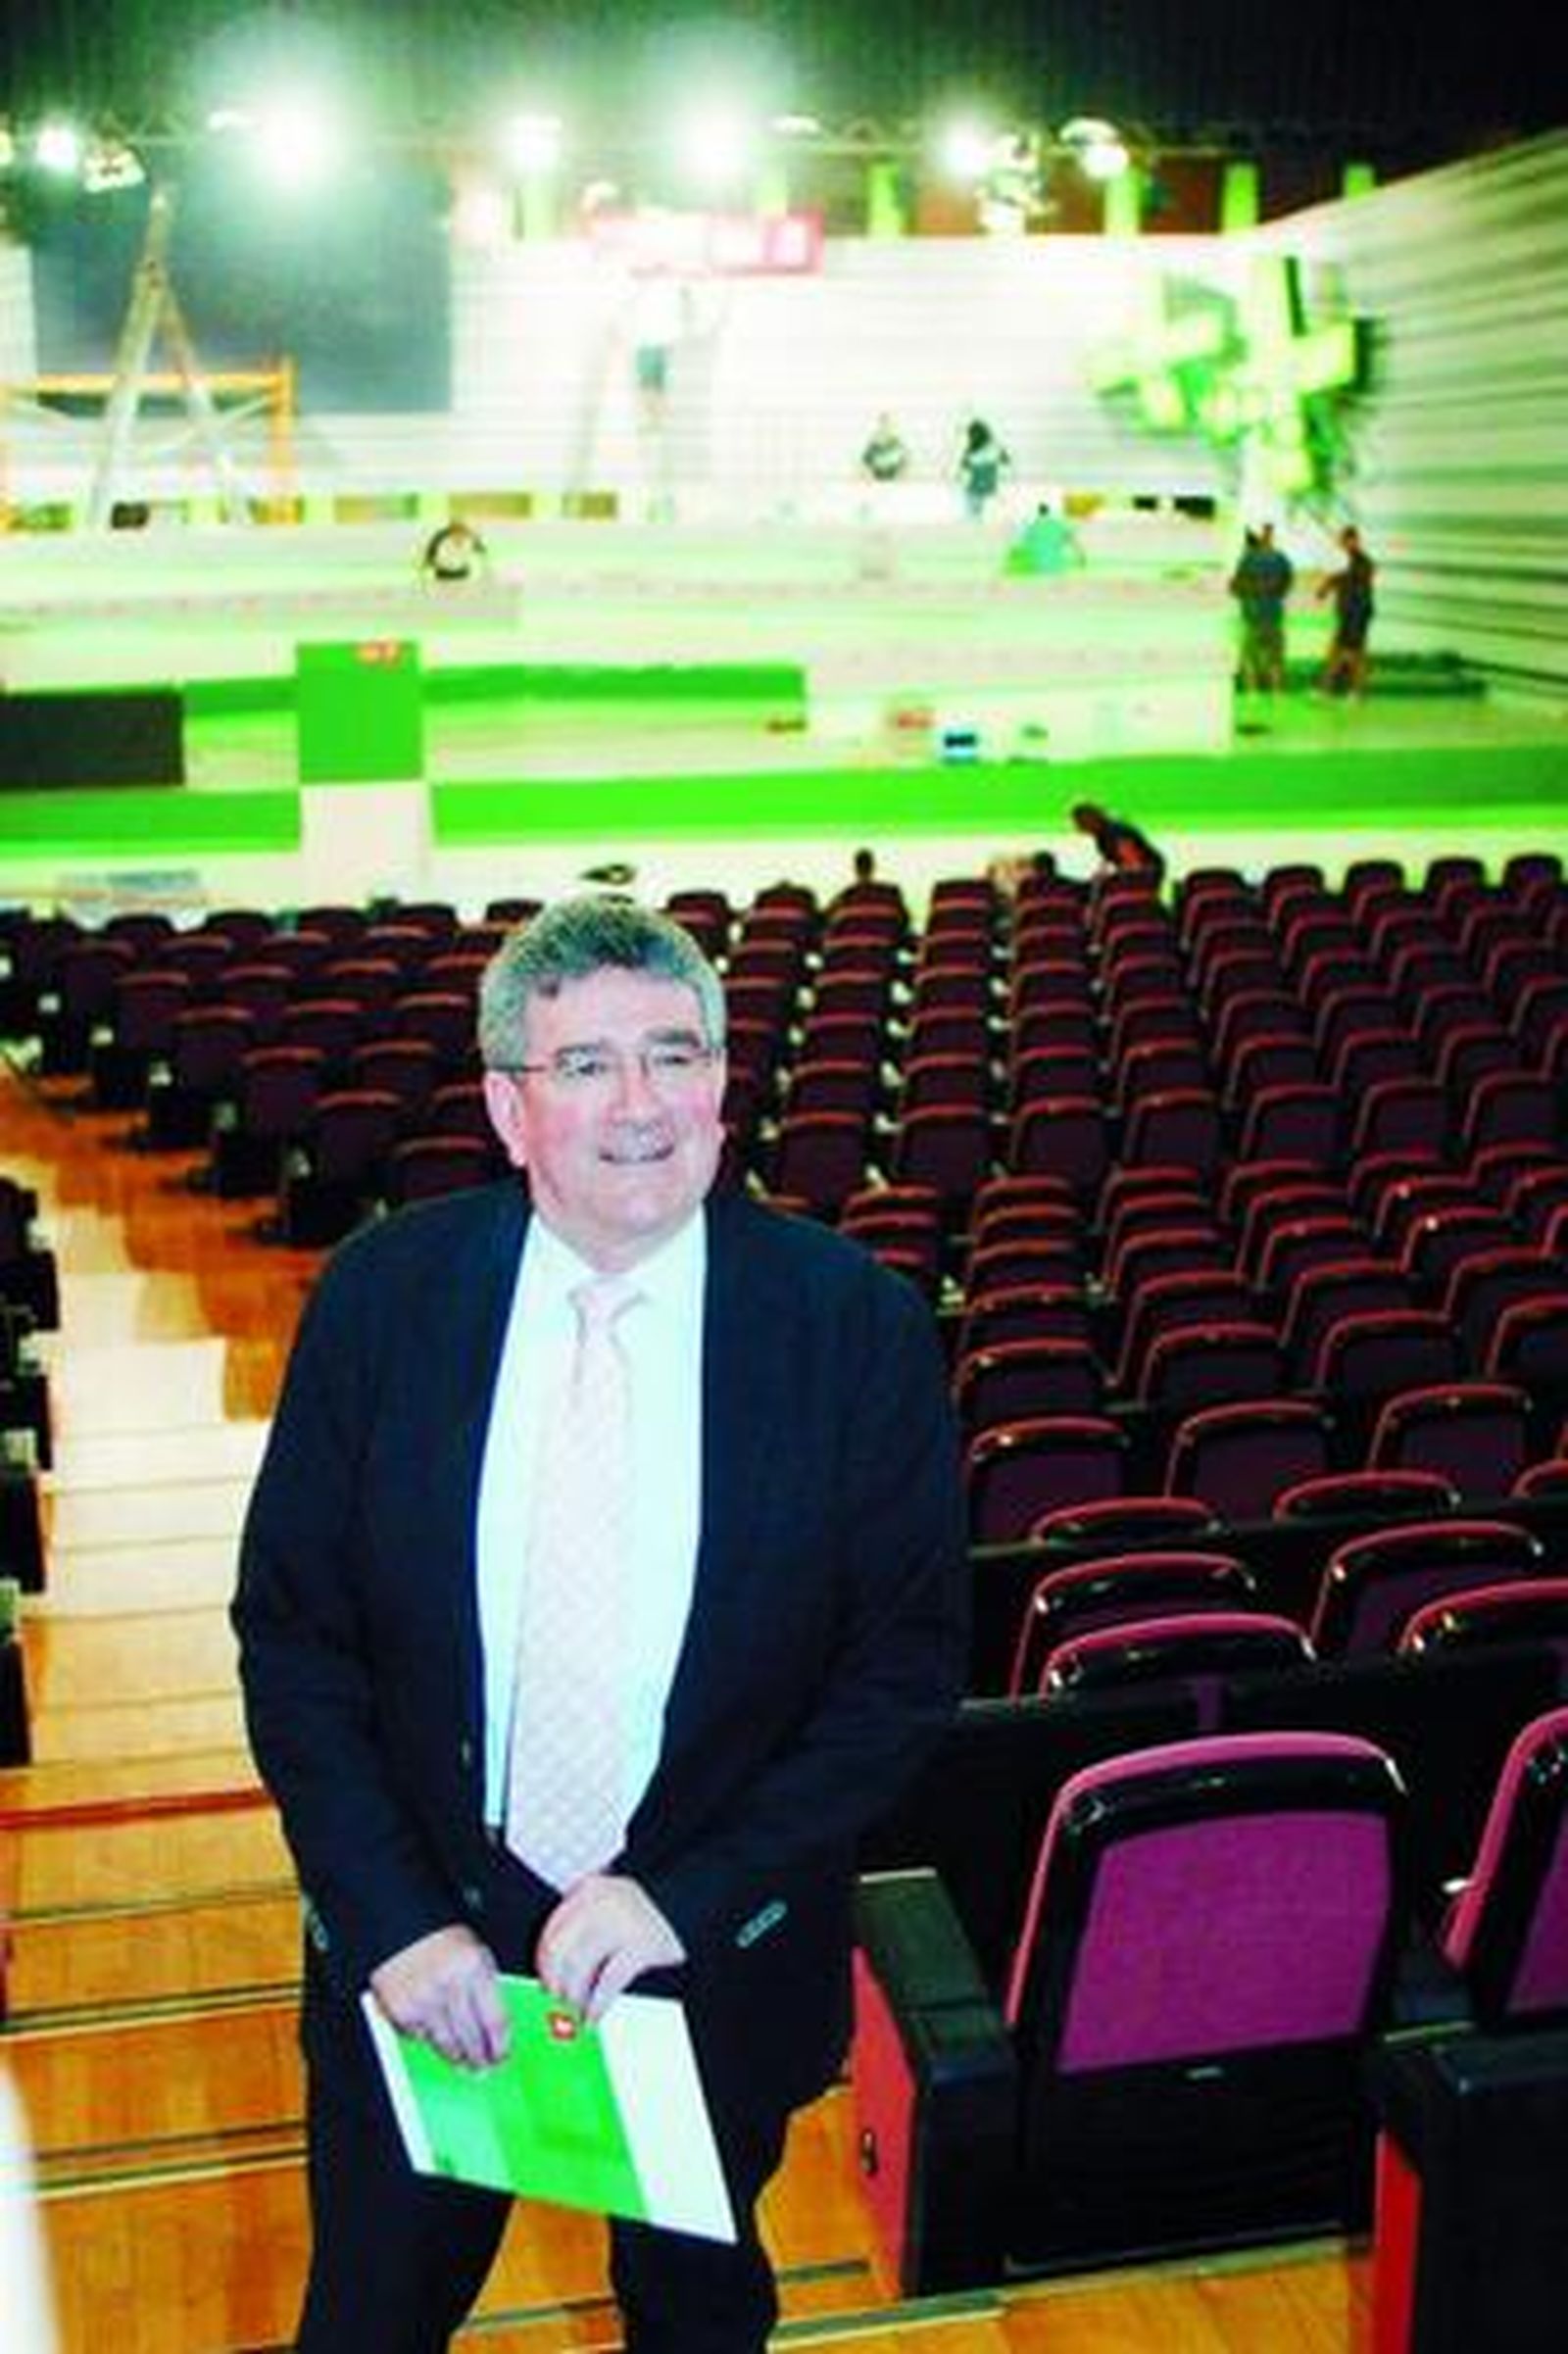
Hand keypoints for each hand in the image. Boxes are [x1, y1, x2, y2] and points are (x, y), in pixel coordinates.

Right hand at [369, 1924, 508, 2068]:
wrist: (401, 1923)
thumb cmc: (441, 1938)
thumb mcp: (475, 1954)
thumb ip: (486, 1988)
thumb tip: (495, 2028)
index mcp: (474, 1969)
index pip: (496, 2020)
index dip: (501, 2045)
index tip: (502, 2055)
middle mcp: (450, 1987)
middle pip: (472, 2038)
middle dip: (480, 2057)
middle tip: (483, 2067)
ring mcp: (424, 2001)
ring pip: (447, 2045)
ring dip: (457, 2058)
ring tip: (463, 2062)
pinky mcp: (400, 2011)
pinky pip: (420, 2038)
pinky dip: (428, 2040)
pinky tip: (434, 2038)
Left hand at [535, 1875, 685, 2023]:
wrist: (691, 1907)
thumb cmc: (648, 1918)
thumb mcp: (611, 1908)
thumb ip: (583, 1927)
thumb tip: (553, 1969)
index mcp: (590, 1888)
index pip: (552, 1929)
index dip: (543, 1962)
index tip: (544, 1981)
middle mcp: (602, 1900)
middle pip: (559, 1948)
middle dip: (554, 1980)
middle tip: (557, 1999)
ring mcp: (622, 1921)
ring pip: (579, 1966)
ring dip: (574, 1995)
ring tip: (578, 2008)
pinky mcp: (642, 1946)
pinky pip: (607, 1983)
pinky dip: (596, 2004)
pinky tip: (594, 2015)